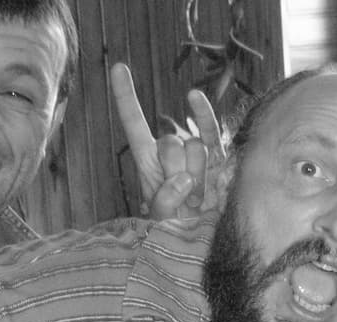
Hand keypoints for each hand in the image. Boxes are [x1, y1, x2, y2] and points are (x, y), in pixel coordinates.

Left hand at [110, 61, 226, 219]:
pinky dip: (202, 114)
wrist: (205, 238)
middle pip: (169, 143)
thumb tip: (184, 178)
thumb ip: (165, 201)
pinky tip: (192, 97)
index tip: (118, 67)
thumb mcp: (162, 222)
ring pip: (193, 147)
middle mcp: (170, 150)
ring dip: (198, 178)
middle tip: (184, 202)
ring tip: (198, 201)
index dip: (126, 98)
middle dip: (177, 173)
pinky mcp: (218, 157)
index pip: (135, 124)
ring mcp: (194, 151)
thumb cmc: (177, 231)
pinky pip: (210, 131)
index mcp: (148, 162)